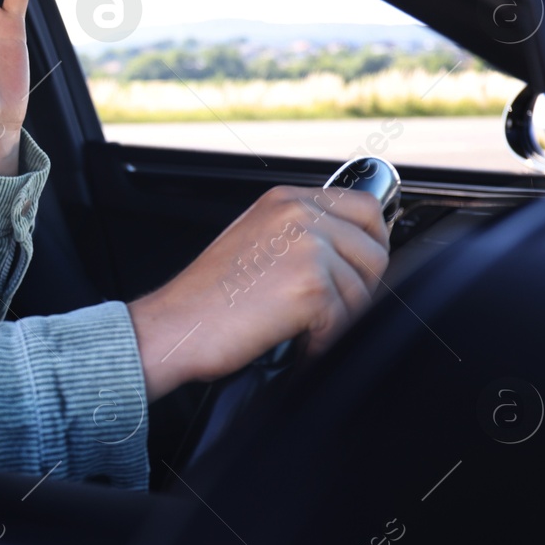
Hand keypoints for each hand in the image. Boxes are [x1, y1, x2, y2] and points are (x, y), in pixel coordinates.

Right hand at [127, 185, 391, 398]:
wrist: (172, 327)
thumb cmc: (204, 298)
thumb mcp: (254, 241)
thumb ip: (300, 233)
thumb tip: (349, 250)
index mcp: (285, 200)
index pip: (364, 207)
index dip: (370, 243)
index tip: (359, 270)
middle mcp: (298, 214)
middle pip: (373, 251)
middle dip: (359, 289)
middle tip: (327, 311)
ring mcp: (307, 247)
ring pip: (363, 291)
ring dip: (339, 320)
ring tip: (303, 330)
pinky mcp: (310, 285)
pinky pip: (346, 320)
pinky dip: (323, 342)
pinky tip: (296, 343)